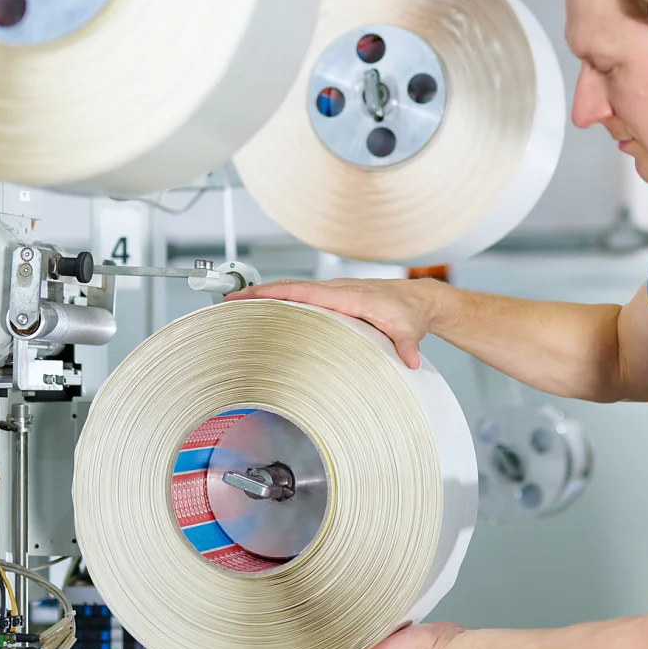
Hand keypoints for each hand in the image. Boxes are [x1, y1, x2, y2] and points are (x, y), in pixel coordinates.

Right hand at [226, 278, 440, 367]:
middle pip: (291, 287)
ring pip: (293, 289)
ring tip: (236, 306)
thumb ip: (407, 345)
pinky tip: (265, 309)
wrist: (418, 299)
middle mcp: (337, 289)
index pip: (306, 291)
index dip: (277, 293)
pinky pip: (301, 294)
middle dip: (259, 293)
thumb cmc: (409, 312)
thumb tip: (411, 361)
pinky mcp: (333, 296)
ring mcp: (333, 291)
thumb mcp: (409, 329)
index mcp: (349, 295)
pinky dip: (280, 297)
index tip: (251, 297)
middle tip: (229, 303)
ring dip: (265, 295)